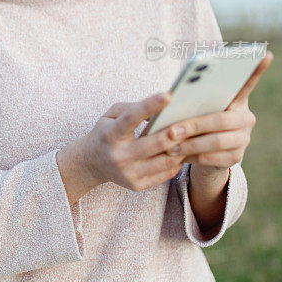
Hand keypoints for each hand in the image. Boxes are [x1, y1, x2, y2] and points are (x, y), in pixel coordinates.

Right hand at [59, 91, 192, 196]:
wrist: (90, 164)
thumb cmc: (106, 133)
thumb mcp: (110, 115)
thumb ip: (132, 108)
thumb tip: (160, 109)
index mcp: (110, 135)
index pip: (131, 118)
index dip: (150, 106)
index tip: (168, 95)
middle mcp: (118, 156)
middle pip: (154, 144)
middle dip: (175, 132)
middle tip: (192, 122)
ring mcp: (128, 173)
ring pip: (164, 161)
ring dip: (181, 148)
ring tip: (190, 137)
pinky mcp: (136, 185)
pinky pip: (165, 174)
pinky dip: (176, 162)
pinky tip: (181, 152)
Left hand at [164, 50, 273, 171]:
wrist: (205, 154)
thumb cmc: (196, 122)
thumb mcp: (195, 109)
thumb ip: (191, 101)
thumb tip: (170, 99)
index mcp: (236, 100)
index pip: (247, 82)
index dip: (257, 69)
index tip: (265, 53)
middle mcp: (245, 118)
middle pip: (222, 120)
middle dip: (194, 126)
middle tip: (171, 131)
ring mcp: (243, 139)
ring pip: (217, 141)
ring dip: (190, 144)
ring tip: (169, 146)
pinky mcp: (236, 157)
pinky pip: (213, 158)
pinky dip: (193, 157)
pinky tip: (177, 156)